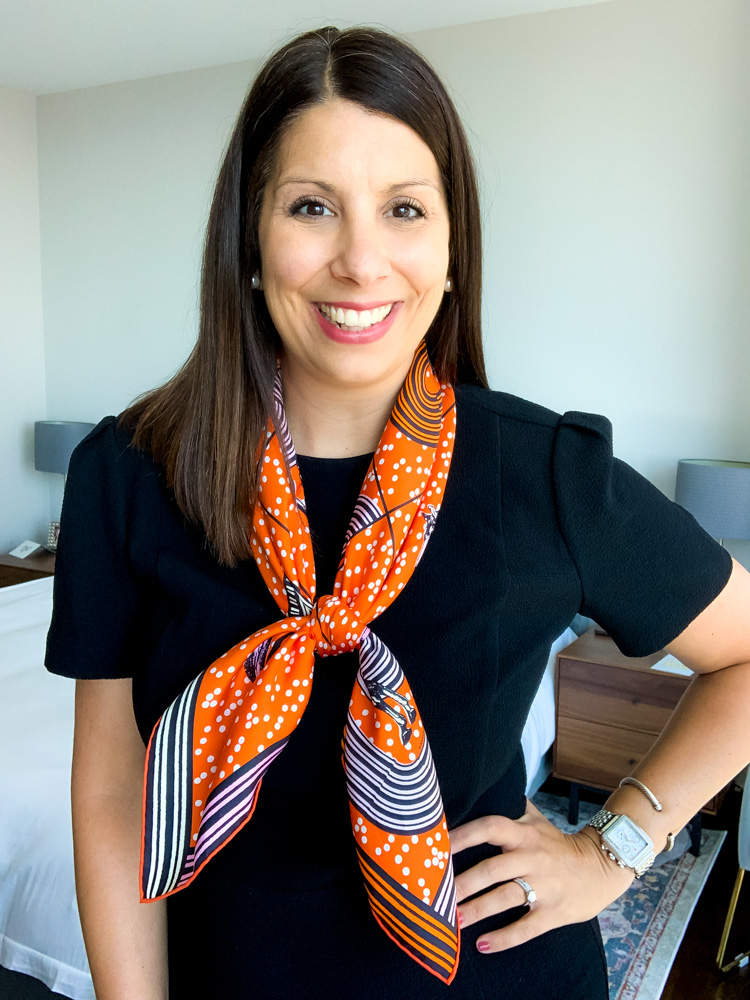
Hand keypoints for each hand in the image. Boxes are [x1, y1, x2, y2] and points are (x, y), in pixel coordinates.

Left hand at [450, 800, 633, 952]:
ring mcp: (544, 886)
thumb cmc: (557, 844)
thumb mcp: (535, 820)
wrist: (601, 867)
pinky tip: (482, 945)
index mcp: (524, 834)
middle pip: (492, 869)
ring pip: (505, 898)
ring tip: (452, 922)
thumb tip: (478, 788)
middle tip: (436, 895)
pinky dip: (504, 938)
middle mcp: (531, 857)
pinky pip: (526, 928)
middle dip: (463, 883)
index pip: (490, 827)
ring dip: (477, 910)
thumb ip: (509, 807)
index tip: (438, 845)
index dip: (464, 835)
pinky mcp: (553, 912)